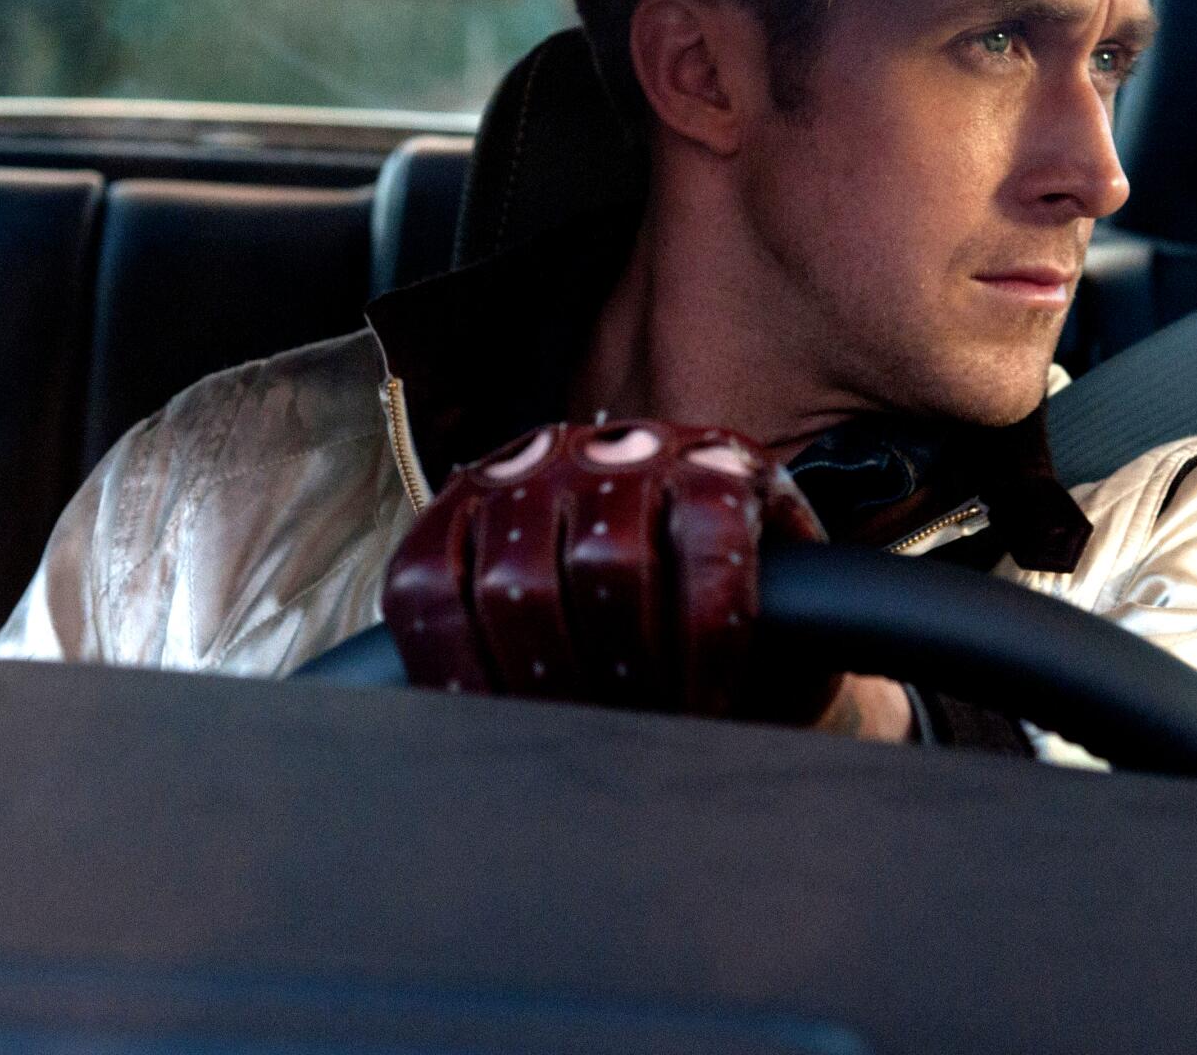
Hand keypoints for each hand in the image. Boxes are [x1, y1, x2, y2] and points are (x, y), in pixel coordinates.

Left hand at [381, 420, 833, 719]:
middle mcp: (547, 459)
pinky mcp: (721, 461)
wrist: (766, 564)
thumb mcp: (550, 623)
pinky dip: (707, 643)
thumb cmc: (639, 612)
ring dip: (627, 667)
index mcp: (481, 499)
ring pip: (607, 565)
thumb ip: (488, 657)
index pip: (430, 583)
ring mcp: (635, 451)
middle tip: (586, 744)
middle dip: (551, 685)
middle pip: (516, 583)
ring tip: (650, 723)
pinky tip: (707, 697)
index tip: (492, 740)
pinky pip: (709, 554)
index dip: (453, 673)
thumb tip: (446, 745)